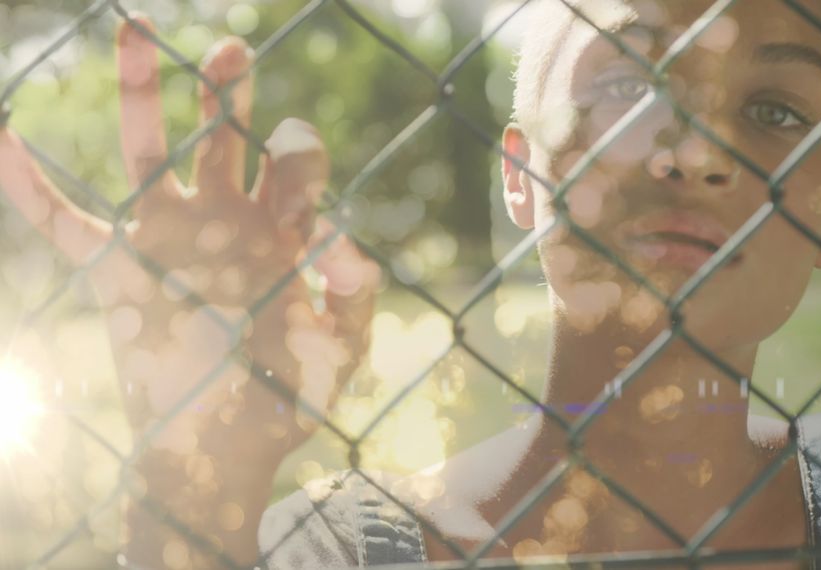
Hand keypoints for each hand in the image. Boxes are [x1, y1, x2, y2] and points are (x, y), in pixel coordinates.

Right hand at [0, 14, 379, 566]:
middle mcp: (223, 223)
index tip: (298, 161)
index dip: (298, 156)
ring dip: (141, 92)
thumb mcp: (338, 352)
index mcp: (281, 233)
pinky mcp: (117, 271)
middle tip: (233, 53)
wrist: (225, 448)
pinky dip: (27, 184)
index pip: (291, 170)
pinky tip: (3, 136)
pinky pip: (61, 220)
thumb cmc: (290, 397)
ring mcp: (167, 241)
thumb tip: (347, 241)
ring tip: (140, 28)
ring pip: (148, 151)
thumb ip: (353, 299)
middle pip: (222, 138)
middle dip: (228, 95)